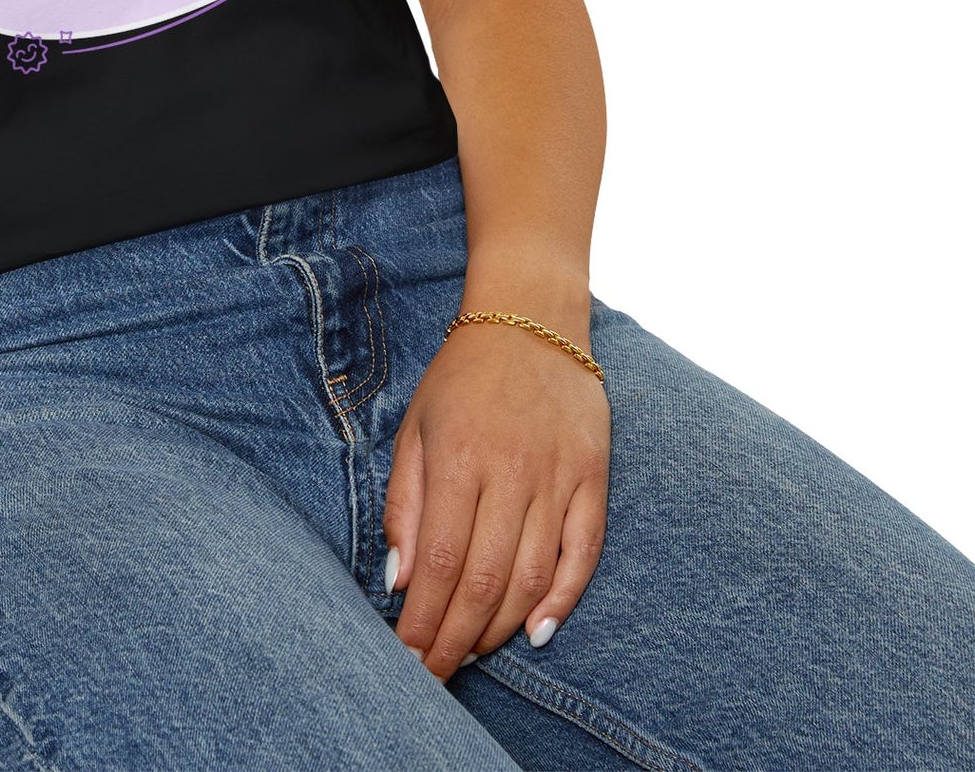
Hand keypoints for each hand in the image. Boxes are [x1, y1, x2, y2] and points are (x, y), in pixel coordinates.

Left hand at [382, 315, 610, 679]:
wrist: (530, 320)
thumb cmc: (462, 378)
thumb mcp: (415, 428)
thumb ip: (405, 504)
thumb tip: (400, 579)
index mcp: (459, 458)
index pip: (440, 561)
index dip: (424, 619)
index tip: (407, 656)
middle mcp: (511, 472)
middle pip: (484, 580)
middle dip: (456, 638)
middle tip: (436, 674)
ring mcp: (557, 476)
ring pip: (532, 576)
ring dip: (501, 627)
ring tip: (473, 654)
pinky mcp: (594, 477)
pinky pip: (583, 553)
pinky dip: (563, 599)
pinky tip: (537, 632)